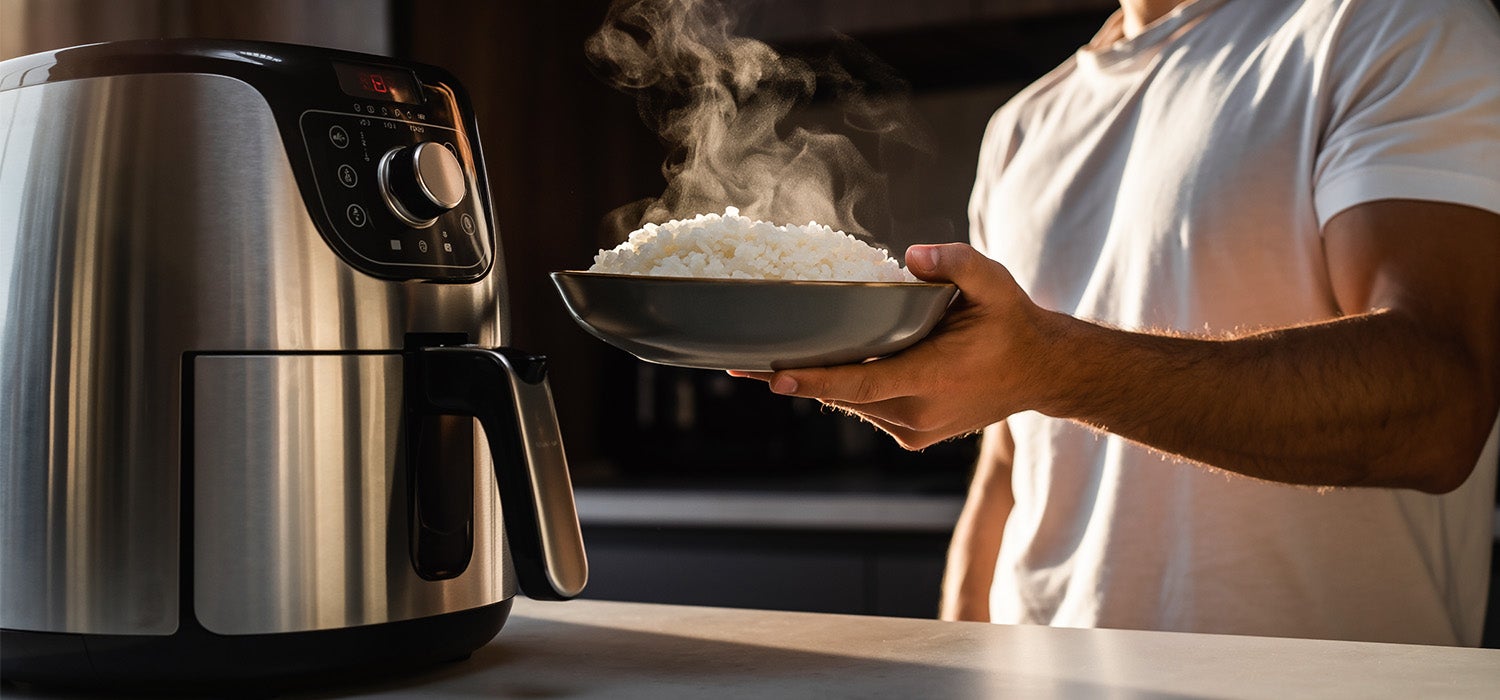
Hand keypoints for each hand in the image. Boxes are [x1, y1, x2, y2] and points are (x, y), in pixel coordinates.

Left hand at [730, 243, 1055, 449]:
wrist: (1042, 372)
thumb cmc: (1012, 323)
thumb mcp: (994, 282)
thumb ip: (957, 264)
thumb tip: (913, 256)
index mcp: (934, 379)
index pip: (863, 382)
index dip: (816, 380)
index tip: (775, 376)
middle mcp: (919, 413)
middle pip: (843, 395)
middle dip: (794, 379)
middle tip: (740, 364)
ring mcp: (915, 429)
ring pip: (851, 404)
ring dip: (816, 385)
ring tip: (767, 363)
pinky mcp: (913, 435)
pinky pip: (865, 409)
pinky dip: (843, 389)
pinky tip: (817, 368)